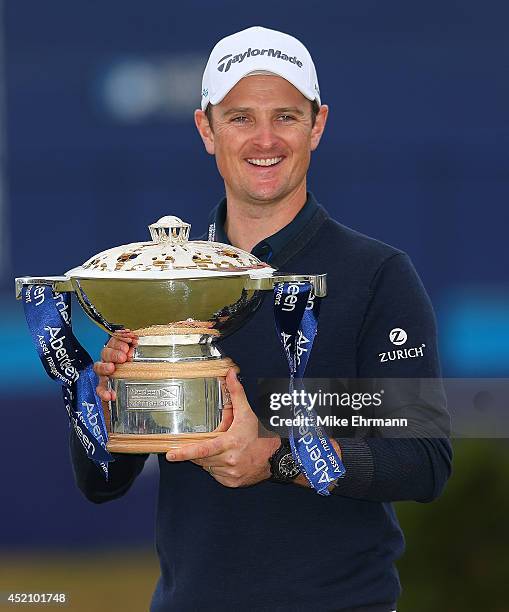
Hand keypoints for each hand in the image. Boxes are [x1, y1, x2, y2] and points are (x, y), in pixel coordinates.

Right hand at [93, 333, 137, 400]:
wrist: (132, 381)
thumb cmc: (134, 361)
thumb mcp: (136, 351)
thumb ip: (135, 345)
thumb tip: (137, 341)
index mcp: (116, 348)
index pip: (114, 342)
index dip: (119, 343)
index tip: (127, 346)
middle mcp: (108, 359)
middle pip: (106, 353)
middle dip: (114, 354)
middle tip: (123, 357)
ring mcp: (105, 372)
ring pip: (99, 368)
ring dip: (105, 368)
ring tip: (111, 369)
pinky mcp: (105, 384)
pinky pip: (101, 388)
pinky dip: (104, 392)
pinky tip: (110, 395)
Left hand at [166, 369, 280, 487]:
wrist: (275, 458)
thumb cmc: (260, 436)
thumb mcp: (247, 413)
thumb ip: (236, 393)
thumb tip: (230, 374)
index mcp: (230, 443)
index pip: (203, 450)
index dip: (185, 453)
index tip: (171, 454)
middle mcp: (228, 460)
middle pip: (202, 458)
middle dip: (199, 449)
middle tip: (208, 441)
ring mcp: (229, 474)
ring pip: (207, 466)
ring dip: (208, 458)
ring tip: (222, 449)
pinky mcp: (231, 483)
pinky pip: (215, 475)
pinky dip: (216, 467)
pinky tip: (226, 459)